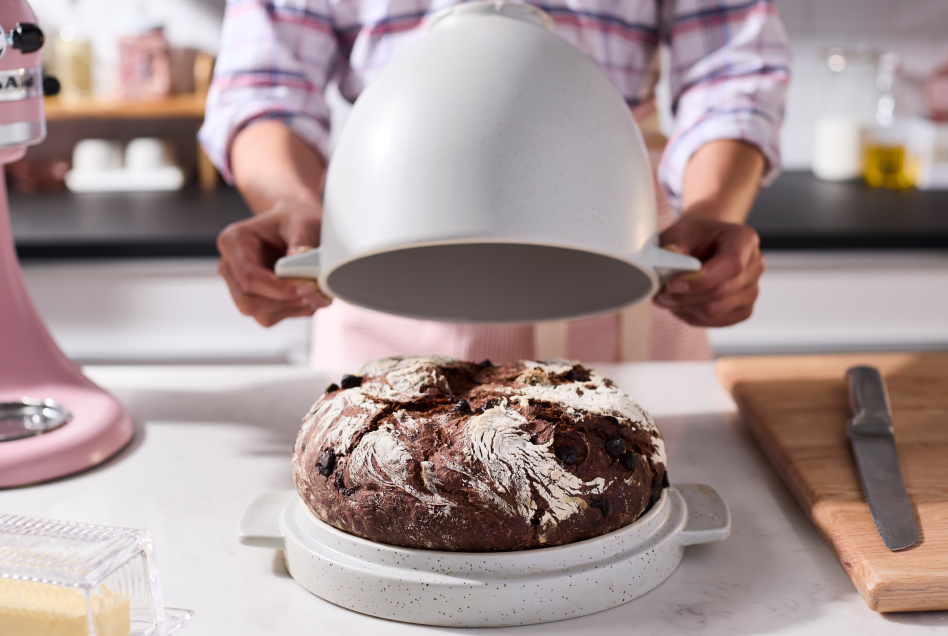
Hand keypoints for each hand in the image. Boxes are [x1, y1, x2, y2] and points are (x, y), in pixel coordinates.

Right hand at [216, 199, 331, 326]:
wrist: (294, 223)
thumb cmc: (295, 218)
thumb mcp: (303, 221)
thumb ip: (302, 239)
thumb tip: (300, 261)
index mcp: (233, 241)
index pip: (248, 277)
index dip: (279, 288)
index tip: (309, 285)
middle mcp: (230, 267)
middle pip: (248, 302)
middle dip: (285, 302)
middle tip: (317, 293)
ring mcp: (239, 286)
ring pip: (261, 314)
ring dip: (293, 309)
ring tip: (320, 295)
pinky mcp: (256, 299)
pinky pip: (272, 316)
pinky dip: (295, 311)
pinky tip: (312, 298)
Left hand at [653, 215, 764, 326]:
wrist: (703, 245)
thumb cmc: (693, 237)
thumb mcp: (680, 232)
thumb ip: (674, 243)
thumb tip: (671, 255)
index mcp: (744, 239)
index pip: (731, 264)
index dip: (700, 279)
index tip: (671, 284)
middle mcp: (755, 265)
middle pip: (721, 291)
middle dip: (685, 296)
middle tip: (660, 293)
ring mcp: (752, 290)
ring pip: (715, 311)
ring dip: (684, 307)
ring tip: (666, 297)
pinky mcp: (743, 310)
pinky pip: (716, 321)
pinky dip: (692, 316)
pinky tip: (680, 304)